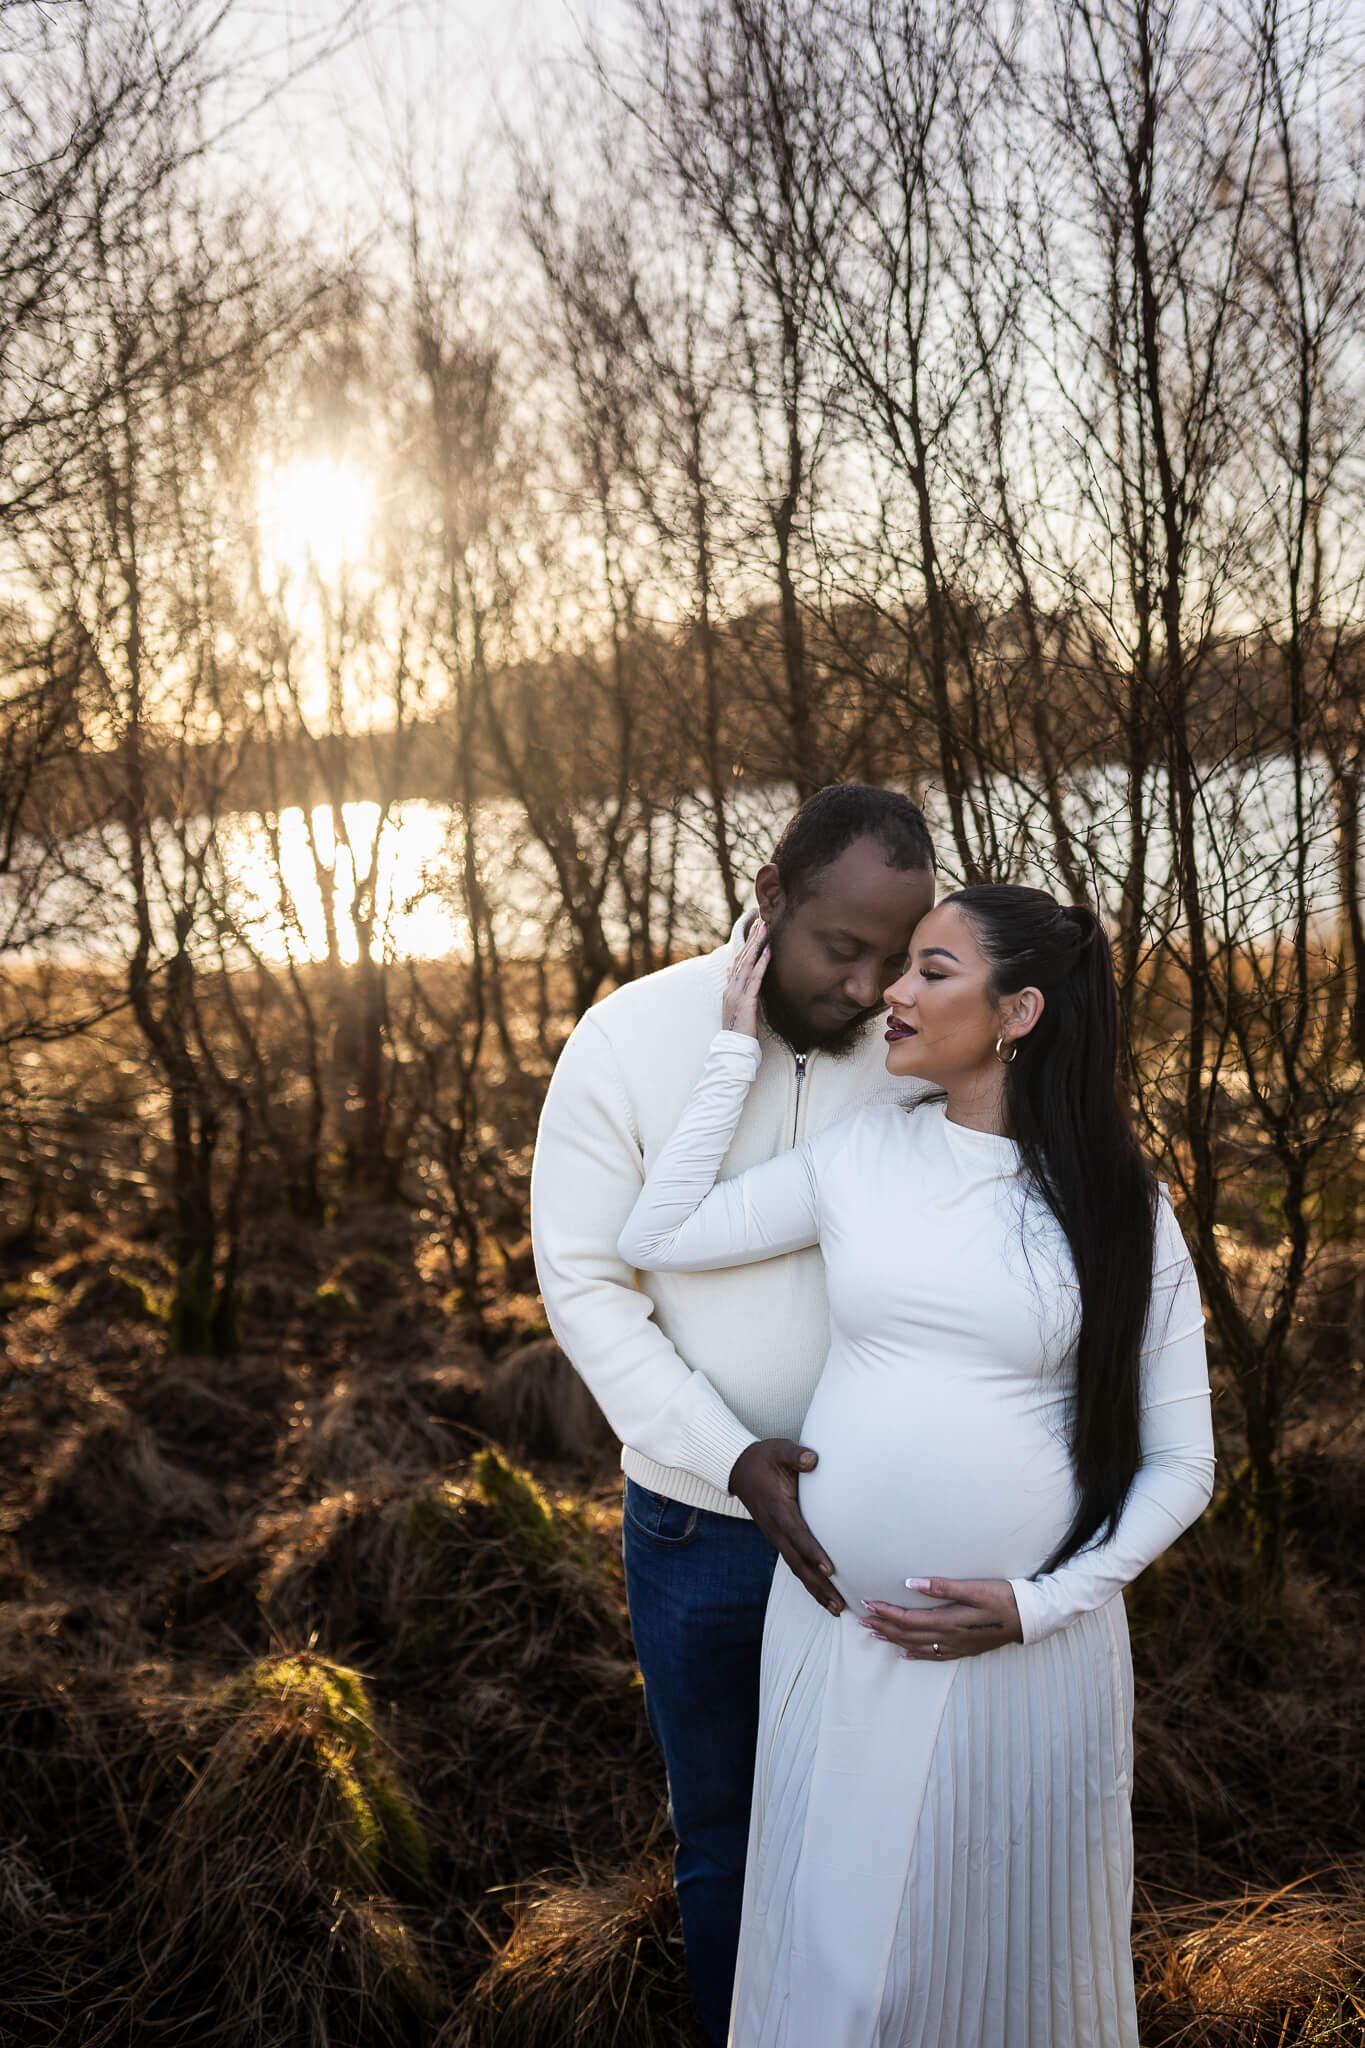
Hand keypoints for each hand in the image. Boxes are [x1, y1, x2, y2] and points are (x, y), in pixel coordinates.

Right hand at [722, 916, 768, 1035]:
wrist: (733, 1047)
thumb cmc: (736, 1028)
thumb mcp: (733, 1003)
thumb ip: (732, 984)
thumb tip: (730, 967)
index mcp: (729, 987)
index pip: (738, 960)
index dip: (746, 944)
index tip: (753, 929)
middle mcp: (731, 987)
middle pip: (742, 957)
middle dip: (751, 938)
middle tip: (760, 920)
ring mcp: (737, 992)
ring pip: (747, 963)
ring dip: (756, 944)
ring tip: (764, 927)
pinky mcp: (746, 1000)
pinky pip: (755, 978)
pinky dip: (762, 963)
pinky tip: (768, 951)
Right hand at [729, 1438, 844, 1615]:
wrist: (738, 1468)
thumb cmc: (763, 1458)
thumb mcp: (778, 1450)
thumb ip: (796, 1455)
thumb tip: (812, 1460)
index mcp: (777, 1508)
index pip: (797, 1533)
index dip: (812, 1551)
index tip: (830, 1569)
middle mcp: (775, 1528)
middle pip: (797, 1561)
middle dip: (818, 1585)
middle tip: (839, 1604)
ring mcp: (776, 1536)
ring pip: (796, 1567)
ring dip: (815, 1589)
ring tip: (836, 1608)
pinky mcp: (779, 1538)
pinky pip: (794, 1562)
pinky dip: (809, 1580)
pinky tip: (823, 1592)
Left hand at [860, 1576, 1022, 1659]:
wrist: (1030, 1617)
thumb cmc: (1004, 1597)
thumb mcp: (975, 1588)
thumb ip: (943, 1587)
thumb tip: (912, 1582)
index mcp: (950, 1621)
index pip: (910, 1619)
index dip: (887, 1612)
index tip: (869, 1603)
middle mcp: (951, 1638)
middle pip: (910, 1635)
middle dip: (885, 1626)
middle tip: (863, 1619)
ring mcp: (958, 1646)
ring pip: (919, 1646)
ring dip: (895, 1640)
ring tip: (875, 1634)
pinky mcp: (966, 1649)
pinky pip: (936, 1655)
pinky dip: (917, 1654)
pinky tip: (905, 1654)